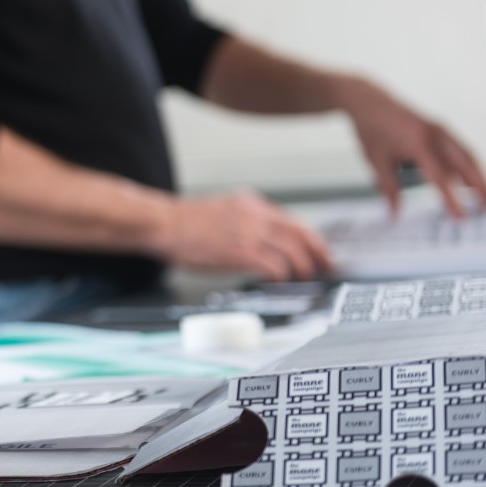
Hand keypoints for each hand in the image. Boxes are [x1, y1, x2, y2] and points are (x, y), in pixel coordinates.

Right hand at [156, 191, 332, 280]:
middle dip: (317, 254)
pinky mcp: (243, 251)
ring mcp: (251, 233)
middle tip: (323, 267)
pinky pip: (276, 266)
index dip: (310, 238)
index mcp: (250, 203)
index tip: (317, 250)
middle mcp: (255, 215)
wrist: (164, 223)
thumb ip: (243, 220)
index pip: (292, 221)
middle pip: (301, 235)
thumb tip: (259, 241)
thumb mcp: (221, 210)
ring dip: (302, 268)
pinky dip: (282, 276)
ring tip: (302, 278)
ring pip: (293, 252)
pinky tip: (278, 283)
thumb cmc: (184, 222)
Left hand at [339, 78, 485, 217]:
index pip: (439, 176)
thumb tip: (395, 213)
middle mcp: (435, 133)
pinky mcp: (440, 128)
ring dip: (476, 176)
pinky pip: (459, 149)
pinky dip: (466, 165)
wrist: (368, 100)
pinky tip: (467, 181)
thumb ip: (389, 188)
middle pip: (465, 163)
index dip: (451, 199)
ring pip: (466, 155)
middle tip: (485, 209)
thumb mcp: (376, 160)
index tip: (459, 217)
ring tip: (483, 198)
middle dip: (479, 187)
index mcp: (418, 142)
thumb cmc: (371, 128)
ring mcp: (440, 129)